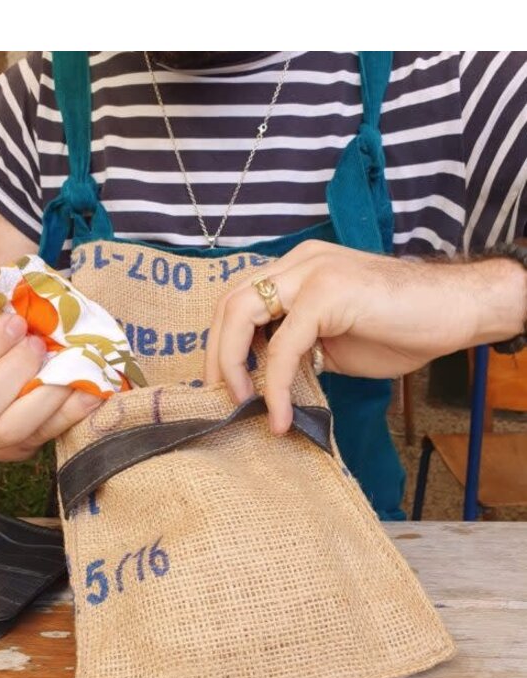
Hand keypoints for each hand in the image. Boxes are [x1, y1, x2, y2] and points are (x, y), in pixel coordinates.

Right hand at [0, 313, 100, 460]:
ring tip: (68, 367)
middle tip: (39, 345)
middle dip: (14, 373)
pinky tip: (91, 391)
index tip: (17, 323)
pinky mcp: (9, 452)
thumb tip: (31, 290)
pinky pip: (41, 438)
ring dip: (44, 397)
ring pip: (7, 432)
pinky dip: (70, 414)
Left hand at [205, 240, 525, 434]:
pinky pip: (283, 345)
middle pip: (229, 304)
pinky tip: (281, 414)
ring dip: (233, 365)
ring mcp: (312, 271)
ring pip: (242, 315)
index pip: (239, 300)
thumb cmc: (404, 326)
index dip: (223, 343)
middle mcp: (299, 262)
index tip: (226, 384)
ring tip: (242, 405)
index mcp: (298, 269)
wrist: (459, 311)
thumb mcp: (335, 342)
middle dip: (217, 355)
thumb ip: (297, 349)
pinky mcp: (328, 292)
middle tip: (222, 398)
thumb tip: (264, 381)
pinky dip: (274, 385)